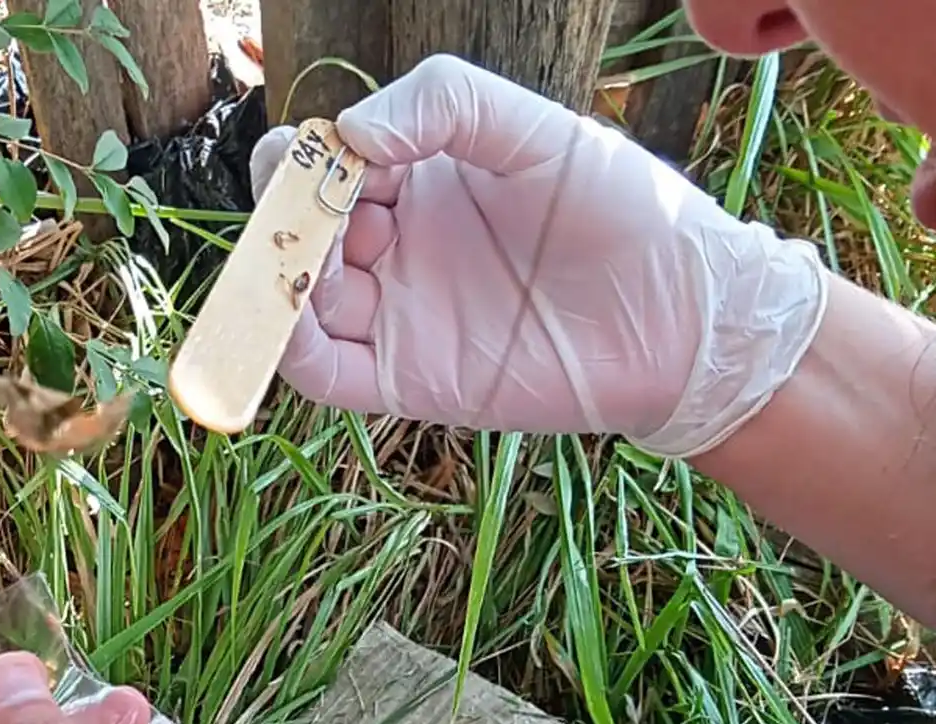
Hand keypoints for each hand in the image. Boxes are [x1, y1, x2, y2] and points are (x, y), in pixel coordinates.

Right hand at [250, 54, 829, 457]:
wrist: (680, 320)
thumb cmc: (621, 214)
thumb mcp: (535, 130)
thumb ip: (445, 104)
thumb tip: (350, 134)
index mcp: (419, 181)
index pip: (327, 164)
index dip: (307, 156)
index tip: (327, 152)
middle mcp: (395, 248)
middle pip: (297, 230)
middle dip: (284, 212)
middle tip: (309, 204)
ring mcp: (394, 316)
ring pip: (298, 298)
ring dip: (283, 273)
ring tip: (314, 255)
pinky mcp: (402, 380)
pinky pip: (322, 370)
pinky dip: (287, 347)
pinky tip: (293, 315)